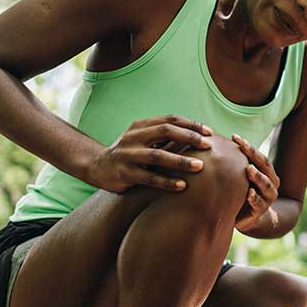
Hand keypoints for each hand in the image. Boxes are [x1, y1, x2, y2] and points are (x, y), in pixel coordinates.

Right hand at [86, 115, 213, 192]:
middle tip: (208, 146)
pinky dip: (167, 182)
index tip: (210, 132)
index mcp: (141, 126)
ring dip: (180, 160)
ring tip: (200, 166)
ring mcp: (127, 155)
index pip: (170, 120)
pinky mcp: (124, 173)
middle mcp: (133, 137)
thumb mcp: (143, 140)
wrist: (97, 167)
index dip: (191, 125)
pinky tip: (182, 186)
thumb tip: (198, 137)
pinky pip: (149, 178)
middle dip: (189, 138)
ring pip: (158, 155)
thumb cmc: (129, 154)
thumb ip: (163, 137)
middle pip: (165, 131)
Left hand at [231, 133, 279, 230]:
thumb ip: (232, 164)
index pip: (259, 156)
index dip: (248, 147)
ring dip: (258, 176)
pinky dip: (254, 198)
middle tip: (242, 146)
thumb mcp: (238, 178)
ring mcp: (267, 198)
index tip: (235, 137)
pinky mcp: (260, 212)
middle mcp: (270, 183)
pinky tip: (248, 193)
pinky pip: (259, 204)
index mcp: (266, 173)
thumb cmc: (239, 194)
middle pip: (265, 166)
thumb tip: (210, 142)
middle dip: (253, 155)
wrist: (246, 220)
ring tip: (249, 168)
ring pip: (266, 185)